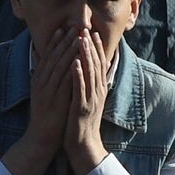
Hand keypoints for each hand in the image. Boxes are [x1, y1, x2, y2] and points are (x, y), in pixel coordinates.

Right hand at [1, 27, 73, 174]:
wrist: (41, 136)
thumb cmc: (45, 114)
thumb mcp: (41, 92)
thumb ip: (41, 75)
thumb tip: (41, 59)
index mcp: (38, 79)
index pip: (47, 55)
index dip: (55, 41)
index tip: (64, 28)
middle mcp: (41, 82)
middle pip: (53, 56)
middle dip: (64, 40)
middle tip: (74, 26)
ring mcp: (47, 89)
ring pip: (59, 65)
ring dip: (69, 50)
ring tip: (78, 36)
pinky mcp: (55, 98)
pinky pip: (63, 79)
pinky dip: (70, 67)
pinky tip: (77, 58)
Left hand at [64, 29, 109, 174]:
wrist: (83, 145)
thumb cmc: (80, 122)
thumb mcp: (84, 100)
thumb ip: (85, 86)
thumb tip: (84, 71)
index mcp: (97, 89)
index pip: (98, 64)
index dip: (95, 48)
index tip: (91, 32)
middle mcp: (97, 92)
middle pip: (96, 65)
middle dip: (90, 46)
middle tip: (86, 29)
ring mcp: (91, 99)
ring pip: (90, 73)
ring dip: (86, 55)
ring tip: (81, 40)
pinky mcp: (82, 107)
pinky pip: (81, 88)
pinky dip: (79, 75)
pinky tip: (75, 63)